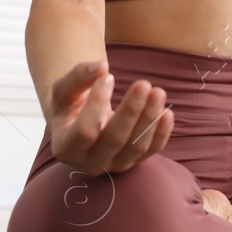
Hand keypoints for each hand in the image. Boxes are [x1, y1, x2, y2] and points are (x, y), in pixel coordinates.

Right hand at [47, 57, 174, 176]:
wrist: (79, 125)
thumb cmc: (70, 106)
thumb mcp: (65, 90)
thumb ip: (78, 76)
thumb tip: (102, 66)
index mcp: (66, 148)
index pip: (85, 131)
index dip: (97, 104)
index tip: (108, 76)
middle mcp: (89, 163)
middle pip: (114, 140)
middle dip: (131, 111)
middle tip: (144, 83)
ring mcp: (113, 165)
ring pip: (136, 147)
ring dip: (150, 119)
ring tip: (158, 92)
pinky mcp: (133, 162)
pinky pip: (151, 151)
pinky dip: (161, 133)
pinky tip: (167, 113)